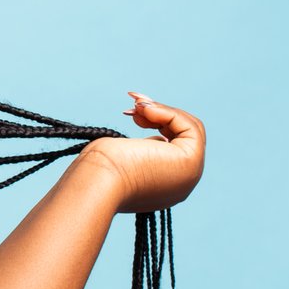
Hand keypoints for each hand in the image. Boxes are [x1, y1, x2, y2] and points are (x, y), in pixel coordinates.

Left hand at [78, 92, 205, 214]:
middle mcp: (181, 184)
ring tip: (136, 105)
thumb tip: (155, 140)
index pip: (172, 146)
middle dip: (160, 113)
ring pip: (189, 129)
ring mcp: (189, 175)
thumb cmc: (99, 171)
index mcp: (164, 186)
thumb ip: (143, 152)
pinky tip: (145, 110)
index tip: (131, 112)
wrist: (97, 183)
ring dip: (162, 110)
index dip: (156, 123)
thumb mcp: (124, 156)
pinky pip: (190, 127)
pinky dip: (168, 113)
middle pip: (184, 137)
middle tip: (134, 102)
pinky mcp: (191, 162)